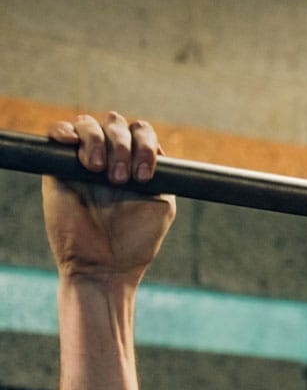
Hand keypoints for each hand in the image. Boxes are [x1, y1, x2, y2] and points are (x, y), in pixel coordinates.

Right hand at [42, 112, 175, 284]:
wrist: (104, 266)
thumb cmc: (136, 241)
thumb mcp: (162, 205)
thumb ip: (165, 175)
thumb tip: (159, 148)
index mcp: (136, 164)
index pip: (141, 132)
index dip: (145, 145)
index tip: (145, 175)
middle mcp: (111, 159)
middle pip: (116, 123)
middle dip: (123, 145)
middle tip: (121, 180)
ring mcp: (83, 161)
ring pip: (88, 124)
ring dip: (98, 142)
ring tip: (99, 172)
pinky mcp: (57, 169)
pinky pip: (58, 133)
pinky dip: (65, 132)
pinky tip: (71, 145)